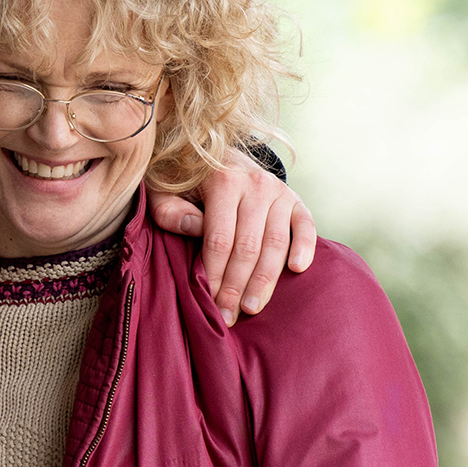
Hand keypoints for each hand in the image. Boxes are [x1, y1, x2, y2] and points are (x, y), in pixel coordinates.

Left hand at [147, 153, 315, 325]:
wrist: (214, 150)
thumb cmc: (183, 179)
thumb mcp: (162, 191)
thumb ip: (170, 212)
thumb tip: (195, 231)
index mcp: (222, 181)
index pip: (220, 240)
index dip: (214, 275)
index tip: (208, 302)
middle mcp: (255, 184)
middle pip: (249, 247)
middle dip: (237, 286)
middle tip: (228, 316)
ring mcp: (278, 190)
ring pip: (275, 243)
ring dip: (265, 280)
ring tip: (253, 308)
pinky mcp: (294, 198)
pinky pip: (305, 225)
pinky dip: (305, 247)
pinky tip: (297, 270)